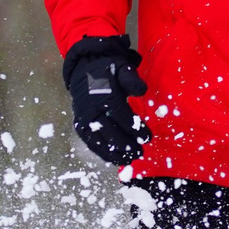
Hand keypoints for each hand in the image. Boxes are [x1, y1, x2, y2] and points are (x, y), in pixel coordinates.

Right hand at [64, 37, 147, 168]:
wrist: (84, 68)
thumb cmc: (108, 70)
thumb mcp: (122, 68)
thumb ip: (132, 79)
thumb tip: (142, 91)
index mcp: (104, 96)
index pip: (122, 117)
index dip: (136, 130)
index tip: (148, 138)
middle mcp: (92, 110)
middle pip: (111, 133)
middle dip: (127, 145)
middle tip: (140, 152)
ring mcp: (84, 119)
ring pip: (99, 142)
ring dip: (114, 153)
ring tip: (129, 160)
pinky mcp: (80, 125)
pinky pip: (91, 142)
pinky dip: (101, 153)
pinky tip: (114, 159)